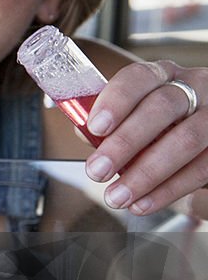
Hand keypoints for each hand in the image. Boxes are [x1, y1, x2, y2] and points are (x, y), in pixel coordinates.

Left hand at [83, 60, 207, 215]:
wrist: (202, 136)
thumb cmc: (158, 125)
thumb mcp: (134, 115)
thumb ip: (109, 123)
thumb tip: (83, 131)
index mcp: (162, 75)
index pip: (139, 77)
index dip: (116, 101)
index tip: (95, 127)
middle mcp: (194, 88)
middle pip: (162, 108)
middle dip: (125, 142)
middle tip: (96, 171)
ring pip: (187, 139)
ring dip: (146, 173)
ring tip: (116, 196)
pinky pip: (203, 168)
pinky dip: (169, 190)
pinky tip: (143, 204)